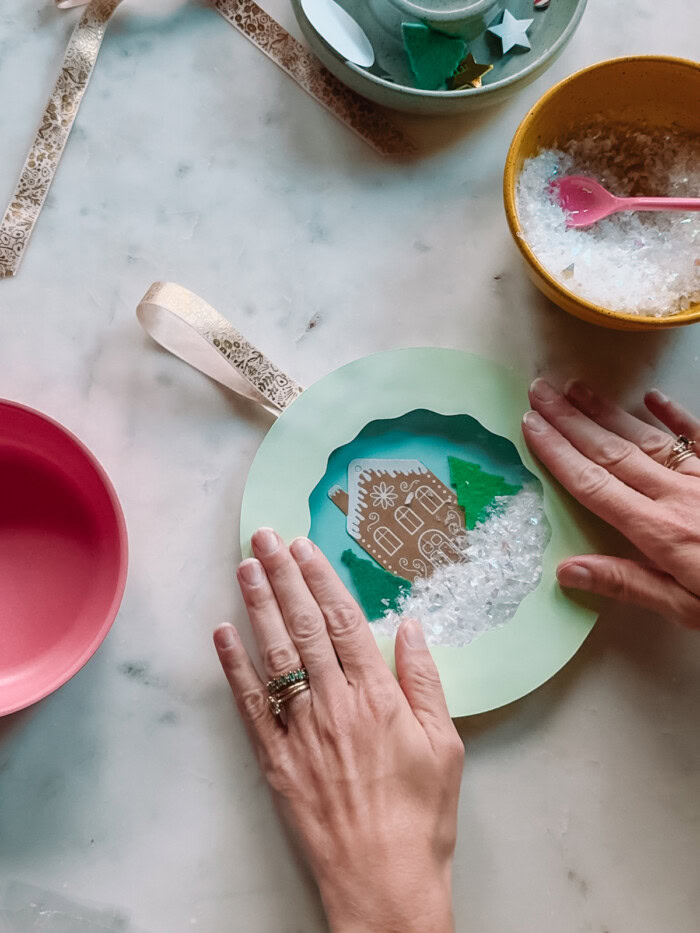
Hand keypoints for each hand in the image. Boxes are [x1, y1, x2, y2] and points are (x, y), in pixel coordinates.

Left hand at [214, 529, 462, 932]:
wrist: (383, 883)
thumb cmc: (421, 816)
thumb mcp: (444, 745)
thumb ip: (424, 681)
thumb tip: (410, 627)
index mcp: (378, 697)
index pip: (344, 621)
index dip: (321, 579)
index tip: (304, 547)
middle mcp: (335, 705)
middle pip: (305, 626)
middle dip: (282, 576)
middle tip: (264, 537)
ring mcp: (300, 731)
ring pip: (275, 654)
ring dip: (258, 607)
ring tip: (245, 567)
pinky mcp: (275, 760)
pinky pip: (249, 705)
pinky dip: (233, 667)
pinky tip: (223, 633)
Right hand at [522, 380, 699, 627]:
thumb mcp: (688, 609)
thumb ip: (630, 585)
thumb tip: (568, 569)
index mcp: (661, 531)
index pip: (595, 484)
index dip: (558, 453)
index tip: (531, 426)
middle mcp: (678, 495)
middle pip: (612, 451)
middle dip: (571, 420)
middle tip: (540, 392)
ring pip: (647, 437)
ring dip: (607, 412)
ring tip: (575, 389)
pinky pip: (699, 437)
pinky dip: (675, 415)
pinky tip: (652, 399)